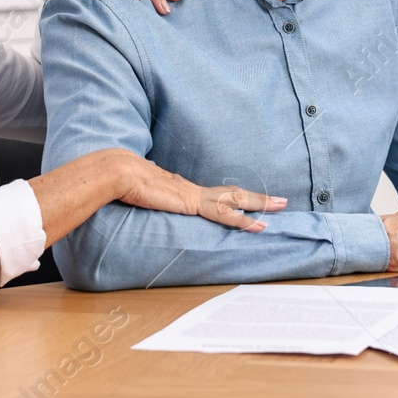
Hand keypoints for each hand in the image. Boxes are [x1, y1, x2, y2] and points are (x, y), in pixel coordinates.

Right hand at [108, 151, 285, 231]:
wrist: (117, 172)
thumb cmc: (120, 181)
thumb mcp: (137, 192)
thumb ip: (146, 195)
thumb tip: (143, 194)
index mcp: (180, 188)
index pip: (214, 195)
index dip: (232, 198)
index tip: (245, 201)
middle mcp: (192, 188)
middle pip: (232, 193)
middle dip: (257, 198)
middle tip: (280, 200)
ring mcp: (194, 195)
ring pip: (236, 200)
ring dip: (260, 204)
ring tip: (280, 206)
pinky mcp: (193, 203)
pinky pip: (225, 214)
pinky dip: (244, 220)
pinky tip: (258, 225)